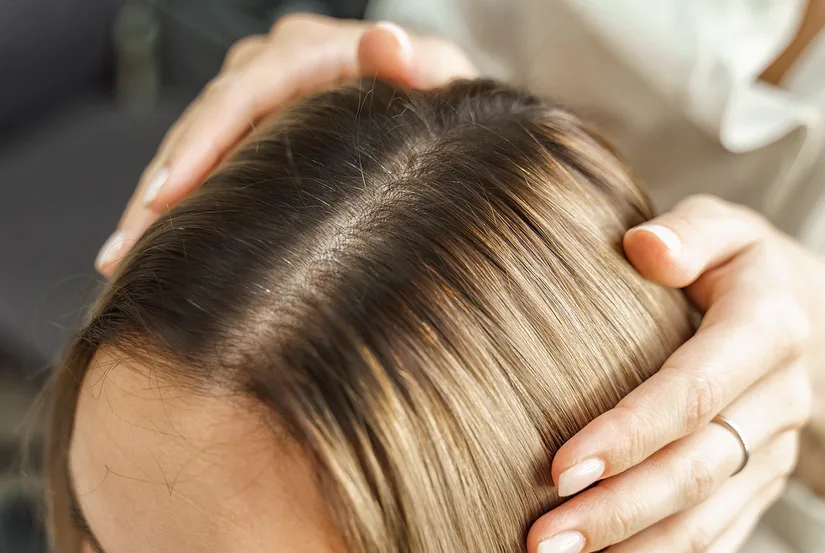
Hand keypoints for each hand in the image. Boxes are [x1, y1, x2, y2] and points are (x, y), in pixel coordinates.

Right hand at [96, 14, 475, 273]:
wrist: (435, 111)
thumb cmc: (442, 102)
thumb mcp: (442, 83)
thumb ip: (417, 68)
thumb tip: (387, 43)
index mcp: (314, 51)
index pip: (245, 92)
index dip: (200, 144)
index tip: (162, 198)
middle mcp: (273, 66)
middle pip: (203, 124)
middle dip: (158, 189)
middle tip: (123, 252)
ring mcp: (257, 98)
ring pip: (191, 146)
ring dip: (153, 204)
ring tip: (118, 262)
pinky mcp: (250, 129)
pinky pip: (203, 162)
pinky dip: (175, 205)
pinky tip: (147, 247)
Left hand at [527, 195, 824, 552]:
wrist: (808, 318)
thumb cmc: (738, 266)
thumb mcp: (722, 227)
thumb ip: (688, 233)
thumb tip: (646, 247)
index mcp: (768, 327)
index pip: (695, 390)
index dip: (630, 432)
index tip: (561, 466)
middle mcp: (780, 396)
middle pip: (695, 467)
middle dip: (617, 508)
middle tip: (543, 537)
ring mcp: (774, 447)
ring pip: (706, 513)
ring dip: (632, 543)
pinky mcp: (763, 480)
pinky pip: (719, 530)